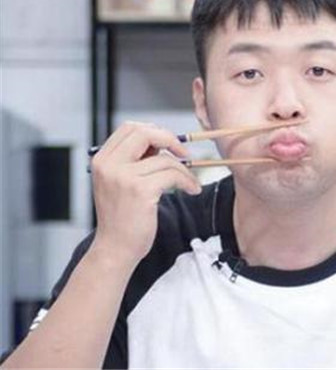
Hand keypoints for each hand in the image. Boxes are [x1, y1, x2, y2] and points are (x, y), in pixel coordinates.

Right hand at [89, 122, 201, 266]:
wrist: (115, 249)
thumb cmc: (122, 217)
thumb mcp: (120, 182)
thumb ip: (134, 160)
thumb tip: (163, 141)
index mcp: (102, 160)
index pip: (129, 128)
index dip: (154, 131)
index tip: (169, 145)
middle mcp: (109, 165)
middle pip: (144, 132)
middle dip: (170, 139)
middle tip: (184, 154)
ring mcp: (123, 177)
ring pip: (165, 159)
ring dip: (184, 169)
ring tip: (190, 182)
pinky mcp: (140, 191)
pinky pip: (172, 175)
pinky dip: (187, 181)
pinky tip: (191, 189)